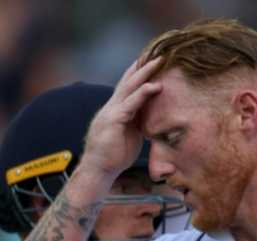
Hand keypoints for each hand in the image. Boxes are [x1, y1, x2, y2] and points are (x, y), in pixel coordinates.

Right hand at [81, 56, 162, 179]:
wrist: (98, 171)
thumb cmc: (114, 156)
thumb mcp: (131, 135)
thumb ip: (138, 122)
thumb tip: (150, 116)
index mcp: (117, 110)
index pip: (129, 87)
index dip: (140, 73)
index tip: (153, 61)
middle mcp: (112, 107)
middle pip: (129, 81)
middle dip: (143, 66)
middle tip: (158, 54)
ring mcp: (111, 112)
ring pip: (129, 87)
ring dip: (144, 73)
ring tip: (158, 62)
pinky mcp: (113, 120)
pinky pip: (130, 104)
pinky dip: (143, 94)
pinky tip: (154, 86)